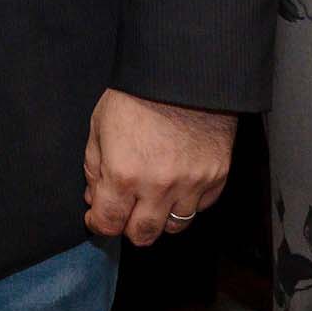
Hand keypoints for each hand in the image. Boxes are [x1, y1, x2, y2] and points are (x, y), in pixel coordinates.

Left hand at [82, 89, 233, 246]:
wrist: (182, 76)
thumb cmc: (136, 96)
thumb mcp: (99, 126)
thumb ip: (94, 167)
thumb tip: (94, 198)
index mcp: (123, 174)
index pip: (109, 222)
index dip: (99, 225)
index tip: (97, 219)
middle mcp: (159, 187)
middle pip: (143, 234)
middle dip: (129, 229)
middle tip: (125, 214)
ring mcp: (192, 184)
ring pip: (176, 226)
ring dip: (161, 219)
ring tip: (152, 201)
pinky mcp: (217, 177)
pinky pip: (201, 207)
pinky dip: (188, 203)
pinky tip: (177, 186)